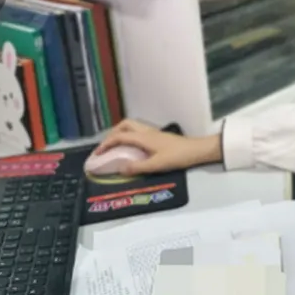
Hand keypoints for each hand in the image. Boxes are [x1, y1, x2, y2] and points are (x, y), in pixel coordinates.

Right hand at [92, 119, 222, 174]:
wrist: (197, 150)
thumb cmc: (178, 156)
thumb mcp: (157, 165)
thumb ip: (137, 167)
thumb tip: (119, 169)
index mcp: (144, 137)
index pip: (119, 136)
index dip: (105, 144)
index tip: (96, 154)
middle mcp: (147, 131)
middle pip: (124, 125)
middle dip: (112, 134)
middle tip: (105, 147)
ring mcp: (153, 132)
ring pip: (132, 126)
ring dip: (121, 133)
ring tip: (115, 147)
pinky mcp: (158, 136)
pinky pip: (138, 132)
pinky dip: (129, 136)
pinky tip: (131, 148)